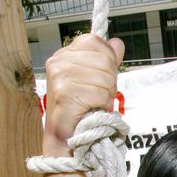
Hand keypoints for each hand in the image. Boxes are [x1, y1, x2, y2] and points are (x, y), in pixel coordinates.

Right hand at [42, 34, 124, 156]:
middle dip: (109, 80)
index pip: (95, 41)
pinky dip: (102, 104)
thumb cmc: (81, 107)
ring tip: (93, 102)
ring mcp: (60, 77)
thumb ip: (107, 60)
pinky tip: (91, 109)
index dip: (107, 58)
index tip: (102, 75)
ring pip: (105, 78)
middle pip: (105, 60)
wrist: (67, 135)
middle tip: (97, 94)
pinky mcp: (66, 93)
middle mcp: (59, 62)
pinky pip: (101, 93)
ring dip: (106, 94)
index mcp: (64, 54)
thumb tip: (117, 43)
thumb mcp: (96, 78)